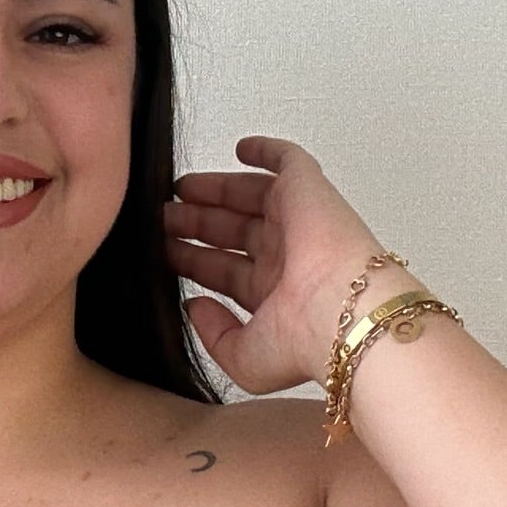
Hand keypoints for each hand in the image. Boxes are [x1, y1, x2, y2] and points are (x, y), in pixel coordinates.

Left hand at [163, 135, 386, 395]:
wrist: (341, 311)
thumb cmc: (303, 341)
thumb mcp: (242, 358)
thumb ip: (212, 336)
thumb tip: (194, 305)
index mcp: (273, 295)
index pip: (226, 271)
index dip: (195, 260)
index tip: (166, 251)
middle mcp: (286, 257)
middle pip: (232, 232)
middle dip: (197, 223)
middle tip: (165, 217)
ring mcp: (296, 222)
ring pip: (249, 198)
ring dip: (215, 192)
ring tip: (180, 190)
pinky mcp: (306, 191)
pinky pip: (288, 161)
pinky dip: (267, 151)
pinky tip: (240, 148)